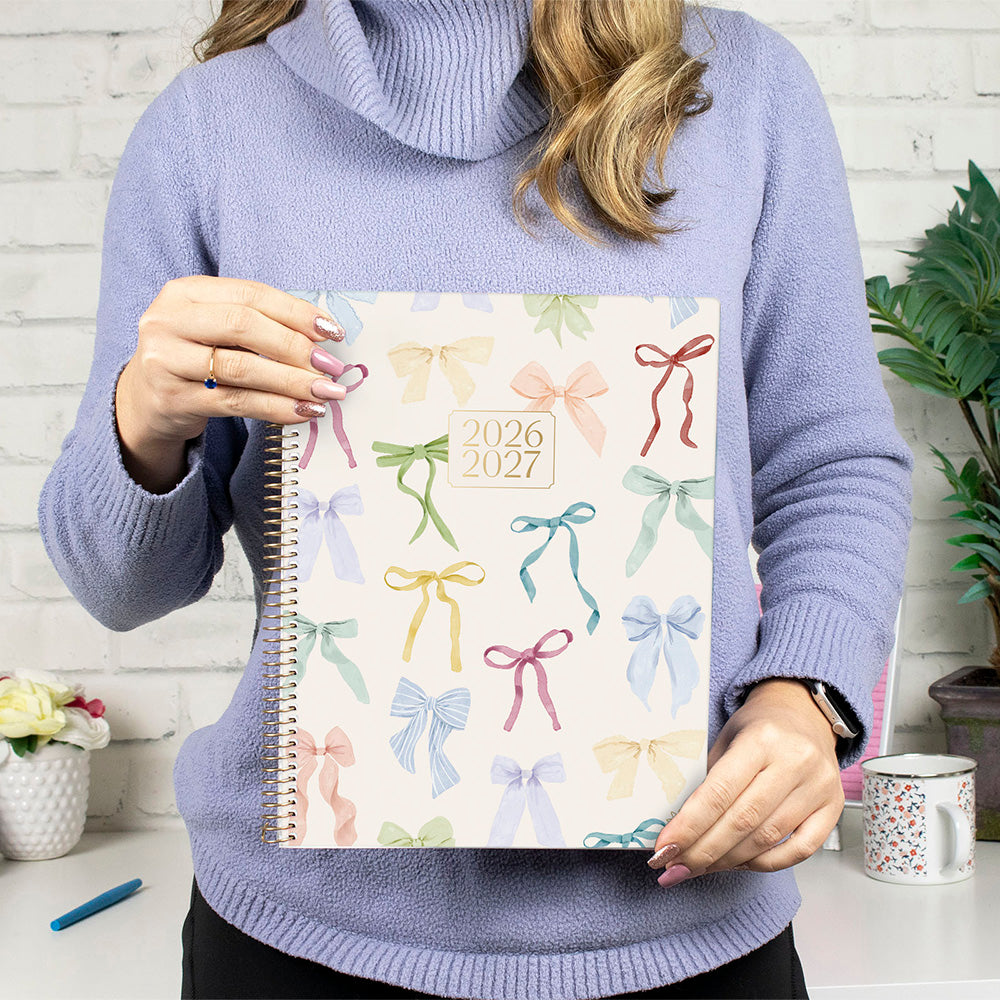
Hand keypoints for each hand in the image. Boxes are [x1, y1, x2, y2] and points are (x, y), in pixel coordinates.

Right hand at [115, 277, 347, 491]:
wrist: (144, 398)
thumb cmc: (194, 356)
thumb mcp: (216, 328)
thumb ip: (260, 323)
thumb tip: (322, 336)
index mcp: (185, 292)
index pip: (250, 295)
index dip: (296, 312)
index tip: (333, 332)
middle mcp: (168, 321)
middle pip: (243, 326)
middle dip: (295, 347)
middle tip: (331, 366)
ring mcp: (166, 361)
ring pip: (241, 368)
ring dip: (291, 381)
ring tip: (325, 392)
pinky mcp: (173, 400)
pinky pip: (235, 403)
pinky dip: (275, 408)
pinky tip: (302, 411)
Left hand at [647, 678, 843, 885]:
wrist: (804, 716)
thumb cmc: (760, 728)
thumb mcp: (725, 738)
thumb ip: (708, 780)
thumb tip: (680, 828)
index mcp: (761, 739)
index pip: (719, 792)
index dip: (689, 826)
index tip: (664, 849)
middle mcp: (794, 762)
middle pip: (741, 821)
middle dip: (702, 851)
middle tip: (673, 867)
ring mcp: (818, 787)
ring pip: (767, 839)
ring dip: (727, 862)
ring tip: (698, 868)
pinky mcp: (833, 808)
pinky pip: (799, 851)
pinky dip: (765, 863)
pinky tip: (739, 864)